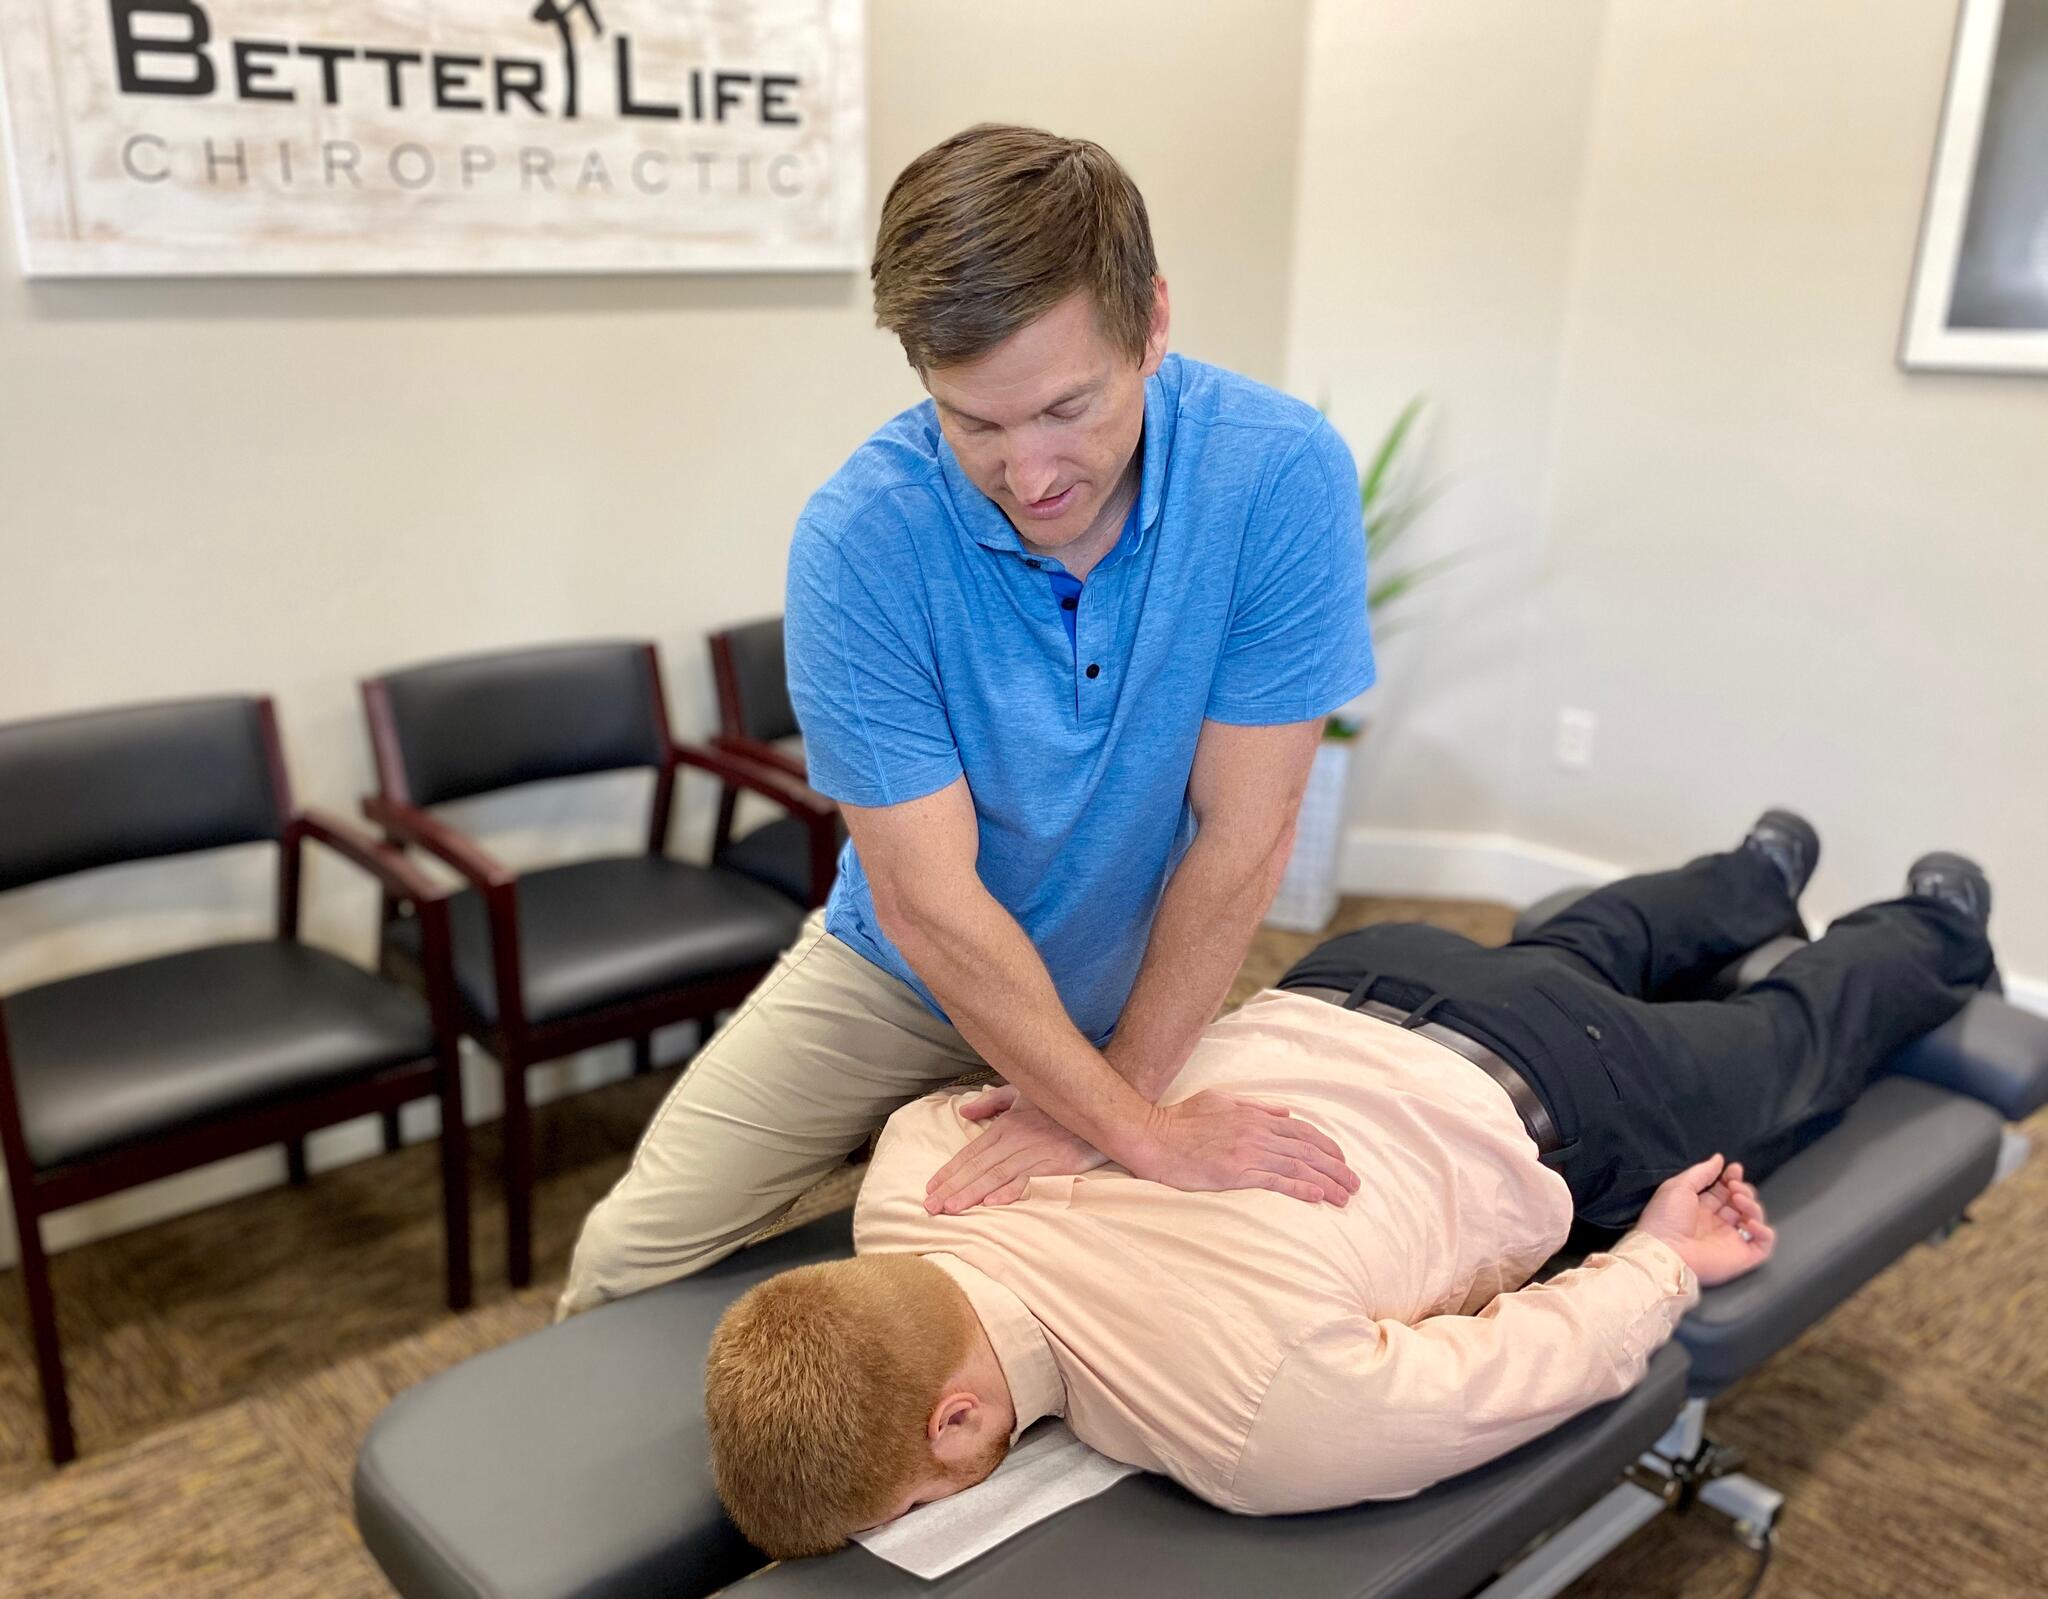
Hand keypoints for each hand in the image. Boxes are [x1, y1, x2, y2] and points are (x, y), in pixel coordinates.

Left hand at [924, 1087, 1109, 1213]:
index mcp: (1006, 1126)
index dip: (949, 1171)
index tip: (929, 1188)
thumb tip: (964, 1110)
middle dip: (951, 1188)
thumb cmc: (1059, 1103)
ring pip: (996, 1176)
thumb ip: (992, 1102)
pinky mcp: (1057, 1166)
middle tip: (929, 1207)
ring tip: (950, 1208)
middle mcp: (1016, 1140)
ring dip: (971, 1193)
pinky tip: (992, 1202)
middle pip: (977, 1167)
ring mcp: (1036, 1154)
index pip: (970, 1153)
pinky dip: (1010, 1191)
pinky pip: (1029, 1181)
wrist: (1101, 1107)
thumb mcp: (1023, 1094)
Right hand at [1130, 1091, 1359, 1205]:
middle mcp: (1256, 1133)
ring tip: (1344, 1196)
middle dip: (1335, 1168)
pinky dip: (1300, 1188)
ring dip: (1326, 1182)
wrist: (1153, 1137)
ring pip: (1297, 1166)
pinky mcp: (1235, 1173)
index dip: (1326, 1146)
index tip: (1342, 1161)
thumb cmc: (1181, 1120)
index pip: (1301, 1131)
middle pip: (1307, 1150)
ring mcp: (1247, 1153)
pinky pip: (1275, 1180)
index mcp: (1254, 1117)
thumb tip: (1284, 1112)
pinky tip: (1318, 1197)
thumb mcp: (1220, 1100)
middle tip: (1354, 1184)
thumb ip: (1255, 1106)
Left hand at [1636, 1154, 1775, 1286]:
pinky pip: (1764, 1243)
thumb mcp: (1679, 1187)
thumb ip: (1701, 1172)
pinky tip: (1749, 1222)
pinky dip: (1764, 1231)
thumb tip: (1719, 1158)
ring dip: (1752, 1204)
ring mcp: (1731, 1240)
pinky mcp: (1742, 1256)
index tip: (1734, 1168)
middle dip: (1743, 1189)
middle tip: (1734, 1186)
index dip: (1732, 1178)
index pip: (1724, 1191)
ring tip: (1738, 1198)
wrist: (1666, 1251)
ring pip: (1754, 1218)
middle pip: (1741, 1203)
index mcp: (1700, 1208)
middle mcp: (1717, 1223)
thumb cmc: (1666, 1218)